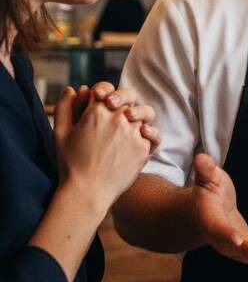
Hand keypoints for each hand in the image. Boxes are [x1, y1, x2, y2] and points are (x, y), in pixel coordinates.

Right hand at [53, 85, 151, 209]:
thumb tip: (73, 88)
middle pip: (128, 97)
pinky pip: (152, 134)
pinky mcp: (144, 148)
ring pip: (144, 113)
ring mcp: (133, 133)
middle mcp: (118, 119)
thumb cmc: (70, 164)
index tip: (100, 99)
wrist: (87, 193)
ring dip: (137, 116)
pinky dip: (148, 133)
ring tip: (128, 123)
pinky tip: (140, 135)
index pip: (105, 88)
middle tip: (115, 109)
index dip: (103, 90)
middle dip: (122, 100)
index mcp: (96, 112)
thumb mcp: (60, 134)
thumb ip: (65, 108)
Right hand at [191, 153, 247, 264]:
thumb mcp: (208, 177)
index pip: (216, 228)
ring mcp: (228, 244)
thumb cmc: (210, 190)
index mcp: (208, 218)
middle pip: (230, 246)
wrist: (210, 208)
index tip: (237, 240)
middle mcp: (217, 235)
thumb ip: (206, 169)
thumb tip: (201, 157)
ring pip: (241, 254)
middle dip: (245, 250)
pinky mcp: (240, 247)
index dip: (226, 234)